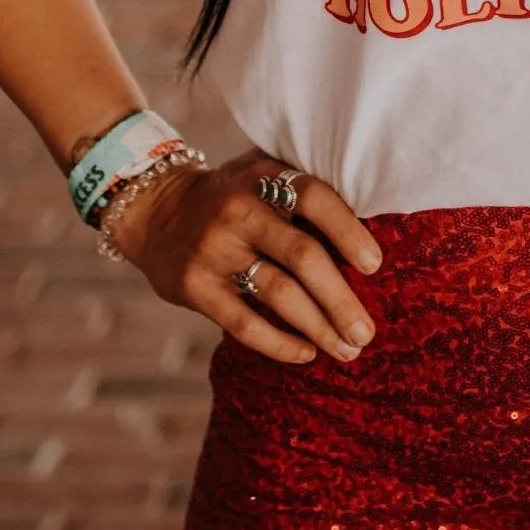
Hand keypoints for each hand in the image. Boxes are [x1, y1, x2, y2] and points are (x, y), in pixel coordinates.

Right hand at [104, 149, 382, 365]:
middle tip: (367, 332)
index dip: (348, 231)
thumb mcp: (260, 176)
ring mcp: (214, 249)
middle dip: (340, 298)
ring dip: (319, 326)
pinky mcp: (194, 286)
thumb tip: (370, 240)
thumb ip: (302, 196)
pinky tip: (307, 353)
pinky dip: (280, 342)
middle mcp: (238, 210)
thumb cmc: (232, 198)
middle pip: (302, 255)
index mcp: (262, 176)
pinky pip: (243, 323)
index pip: (315, 198)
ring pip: (277, 293)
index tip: (375, 266)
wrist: (154, 210)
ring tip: (347, 349)